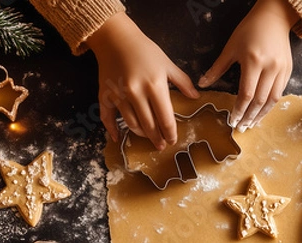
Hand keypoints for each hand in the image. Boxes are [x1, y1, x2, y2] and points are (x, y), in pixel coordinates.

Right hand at [86, 13, 199, 149]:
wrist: (115, 38)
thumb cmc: (145, 50)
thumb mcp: (167, 64)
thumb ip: (182, 82)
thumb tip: (196, 97)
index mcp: (155, 86)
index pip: (165, 118)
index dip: (170, 133)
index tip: (173, 140)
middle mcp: (136, 94)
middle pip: (148, 125)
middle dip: (156, 138)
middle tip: (161, 145)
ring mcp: (119, 96)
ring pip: (131, 124)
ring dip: (141, 134)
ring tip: (148, 137)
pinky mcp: (105, 95)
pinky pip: (107, 117)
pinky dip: (112, 129)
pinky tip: (117, 138)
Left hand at [198, 0, 298, 131]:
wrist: (274, 18)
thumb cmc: (250, 30)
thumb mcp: (230, 48)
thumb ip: (217, 68)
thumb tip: (202, 84)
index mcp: (253, 61)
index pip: (246, 94)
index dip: (239, 110)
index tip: (232, 120)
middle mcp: (270, 68)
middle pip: (260, 100)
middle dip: (249, 116)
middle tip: (241, 128)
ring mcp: (281, 70)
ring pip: (272, 100)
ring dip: (261, 115)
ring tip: (252, 124)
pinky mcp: (288, 70)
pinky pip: (280, 93)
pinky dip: (271, 105)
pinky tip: (263, 111)